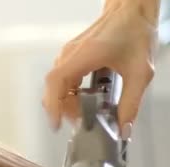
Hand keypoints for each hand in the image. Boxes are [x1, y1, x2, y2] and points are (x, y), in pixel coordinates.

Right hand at [44, 0, 157, 134]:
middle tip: (80, 120)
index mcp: (84, 56)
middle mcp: (70, 54)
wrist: (132, 10)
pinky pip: (63, 78)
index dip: (52, 105)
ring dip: (67, 101)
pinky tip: (85, 97)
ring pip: (57, 85)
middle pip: (53, 88)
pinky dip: (70, 92)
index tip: (55, 123)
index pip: (56, 83)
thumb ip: (131, 103)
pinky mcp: (72, 55)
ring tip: (85, 110)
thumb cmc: (135, 32)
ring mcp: (69, 54)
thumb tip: (123, 127)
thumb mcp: (140, 72)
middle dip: (63, 108)